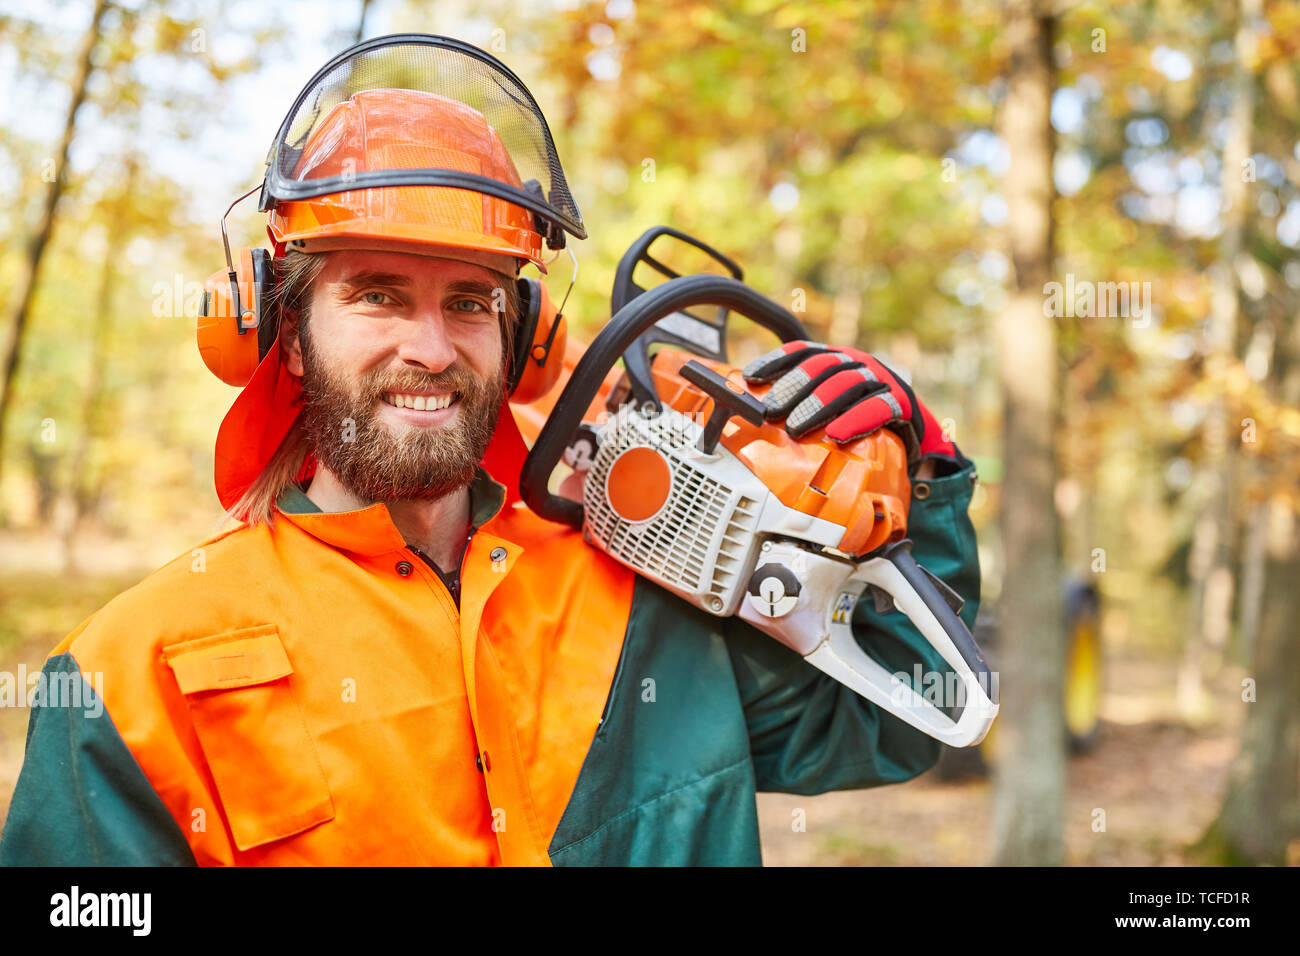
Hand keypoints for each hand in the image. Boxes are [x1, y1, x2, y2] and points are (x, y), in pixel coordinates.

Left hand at [742, 340, 965, 473]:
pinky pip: (878, 408)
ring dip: (818, 405)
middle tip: (770, 411)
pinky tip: (836, 434)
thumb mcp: (832, 404)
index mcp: (837, 359)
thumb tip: (757, 415)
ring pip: (847, 384)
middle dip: (793, 388)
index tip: (749, 377)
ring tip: (795, 427)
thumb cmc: (861, 416)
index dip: (776, 361)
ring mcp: (880, 379)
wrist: (914, 431)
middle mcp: (857, 362)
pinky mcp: (900, 402)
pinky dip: (855, 420)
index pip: (803, 351)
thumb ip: (802, 404)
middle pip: (822, 367)